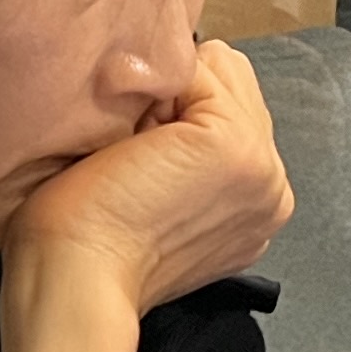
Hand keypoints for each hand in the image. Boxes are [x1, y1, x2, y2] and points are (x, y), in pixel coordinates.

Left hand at [2, 39, 292, 316]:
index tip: (139, 167)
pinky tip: (136, 147)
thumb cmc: (89, 249)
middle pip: (235, 86)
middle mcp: (272, 189)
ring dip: (172, 99)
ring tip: (139, 156)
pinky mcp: (235, 144)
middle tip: (137, 162)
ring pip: (222, 73)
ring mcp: (262, 166)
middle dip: (181, 104)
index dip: (176, 117)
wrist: (78, 282)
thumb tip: (167, 108)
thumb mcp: (157, 199)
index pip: (234, 113)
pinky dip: (160, 92)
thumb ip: (185, 157)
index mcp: (256, 208)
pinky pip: (201, 69)